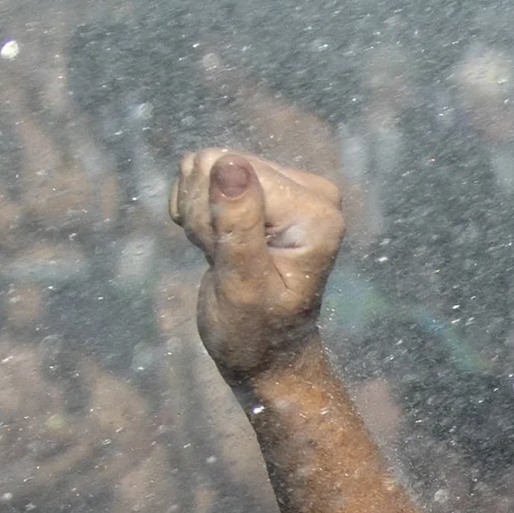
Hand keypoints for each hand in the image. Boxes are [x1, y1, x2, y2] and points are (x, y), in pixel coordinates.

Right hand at [168, 149, 342, 381]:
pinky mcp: (261, 186)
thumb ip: (237, 225)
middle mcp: (310, 191)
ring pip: (203, 167)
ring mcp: (287, 186)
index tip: (231, 261)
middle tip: (226, 261)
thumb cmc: (256, 330)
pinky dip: (196, 213)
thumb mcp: (242, 286)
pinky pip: (199, 174)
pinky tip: (218, 244)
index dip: (213, 218)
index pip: (234, 171)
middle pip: (217, 162)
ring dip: (200, 217)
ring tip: (225, 256)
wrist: (263, 350)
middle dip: (206, 216)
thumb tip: (229, 162)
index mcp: (317, 212)